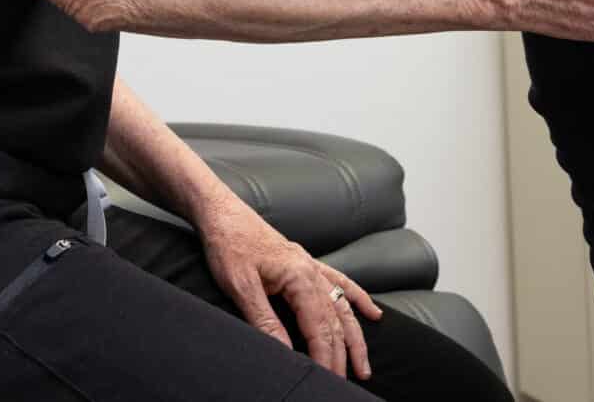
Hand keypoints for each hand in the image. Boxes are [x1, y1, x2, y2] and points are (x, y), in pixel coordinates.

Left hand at [194, 197, 382, 379]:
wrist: (221, 212)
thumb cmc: (228, 244)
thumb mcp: (240, 286)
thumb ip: (264, 320)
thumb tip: (284, 352)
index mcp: (298, 277)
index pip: (319, 327)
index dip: (325, 357)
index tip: (327, 379)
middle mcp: (311, 271)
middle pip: (334, 321)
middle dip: (343, 355)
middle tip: (347, 382)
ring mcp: (310, 266)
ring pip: (342, 306)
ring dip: (355, 336)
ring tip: (364, 364)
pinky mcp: (304, 263)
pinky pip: (340, 283)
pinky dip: (357, 298)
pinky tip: (372, 312)